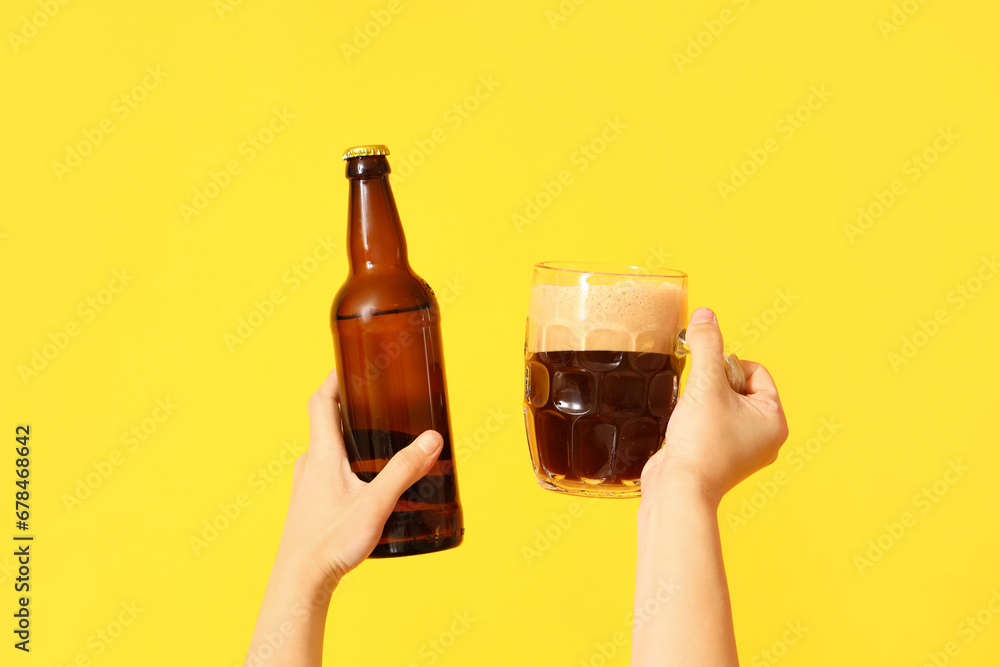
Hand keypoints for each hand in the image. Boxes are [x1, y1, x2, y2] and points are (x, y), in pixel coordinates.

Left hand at [276, 369, 443, 585]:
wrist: (299, 583)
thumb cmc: (330, 544)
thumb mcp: (375, 504)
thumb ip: (404, 470)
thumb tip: (431, 440)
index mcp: (321, 454)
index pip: (320, 401)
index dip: (334, 378)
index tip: (351, 364)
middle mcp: (309, 465)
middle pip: (326, 423)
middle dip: (350, 408)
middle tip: (378, 402)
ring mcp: (306, 486)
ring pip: (327, 450)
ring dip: (348, 440)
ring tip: (378, 442)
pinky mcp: (309, 506)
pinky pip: (326, 473)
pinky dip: (345, 465)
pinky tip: (366, 484)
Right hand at [641, 307, 788, 506]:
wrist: (678, 490)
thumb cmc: (701, 444)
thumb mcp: (705, 385)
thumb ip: (706, 345)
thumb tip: (706, 315)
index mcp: (774, 420)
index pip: (755, 370)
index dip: (727, 367)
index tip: (708, 382)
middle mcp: (765, 437)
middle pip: (739, 386)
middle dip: (714, 386)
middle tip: (700, 401)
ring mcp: (743, 450)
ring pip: (723, 405)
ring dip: (703, 402)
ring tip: (692, 416)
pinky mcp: (720, 457)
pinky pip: (712, 423)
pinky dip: (697, 419)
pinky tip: (685, 428)